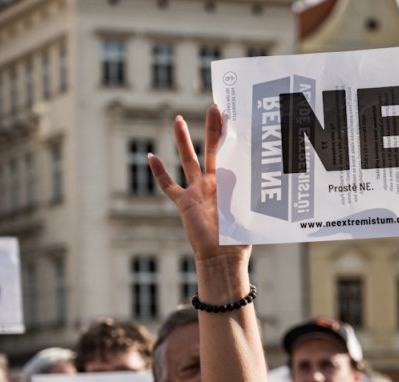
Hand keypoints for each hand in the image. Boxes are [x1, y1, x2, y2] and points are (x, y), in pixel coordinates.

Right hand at [149, 105, 248, 267]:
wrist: (223, 257)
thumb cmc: (239, 238)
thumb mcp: (247, 209)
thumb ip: (245, 188)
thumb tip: (244, 168)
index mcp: (233, 183)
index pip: (234, 154)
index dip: (235, 137)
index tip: (239, 116)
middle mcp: (214, 183)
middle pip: (212, 149)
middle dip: (212, 129)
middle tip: (214, 107)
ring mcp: (198, 191)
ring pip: (188, 160)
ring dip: (183, 140)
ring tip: (178, 120)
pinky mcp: (184, 203)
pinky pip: (168, 186)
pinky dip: (159, 172)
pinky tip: (151, 156)